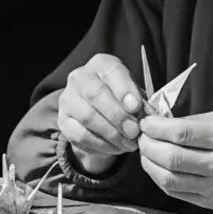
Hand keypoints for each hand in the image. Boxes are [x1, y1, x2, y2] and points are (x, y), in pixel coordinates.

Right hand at [57, 54, 143, 174]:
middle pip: (96, 94)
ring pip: (87, 117)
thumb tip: (149, 118)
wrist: (100, 114)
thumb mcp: (135, 96)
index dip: (124, 90)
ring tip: (129, 144)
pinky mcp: (63, 121)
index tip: (135, 107)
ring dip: (111, 134)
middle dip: (118, 116)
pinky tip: (115, 148)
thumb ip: (141, 104)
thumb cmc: (121, 100)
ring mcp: (68, 99)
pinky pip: (81, 136)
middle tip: (134, 132)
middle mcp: (80, 77)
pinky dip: (101, 145)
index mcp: (102, 65)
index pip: (111, 72)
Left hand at [137, 107, 212, 212]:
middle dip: (147, 145)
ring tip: (146, 151)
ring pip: (169, 179)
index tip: (146, 122)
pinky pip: (176, 192)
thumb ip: (197, 120)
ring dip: (149, 164)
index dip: (155, 128)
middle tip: (141, 136)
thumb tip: (161, 121)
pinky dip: (161, 179)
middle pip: (171, 158)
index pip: (181, 134)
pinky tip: (158, 167)